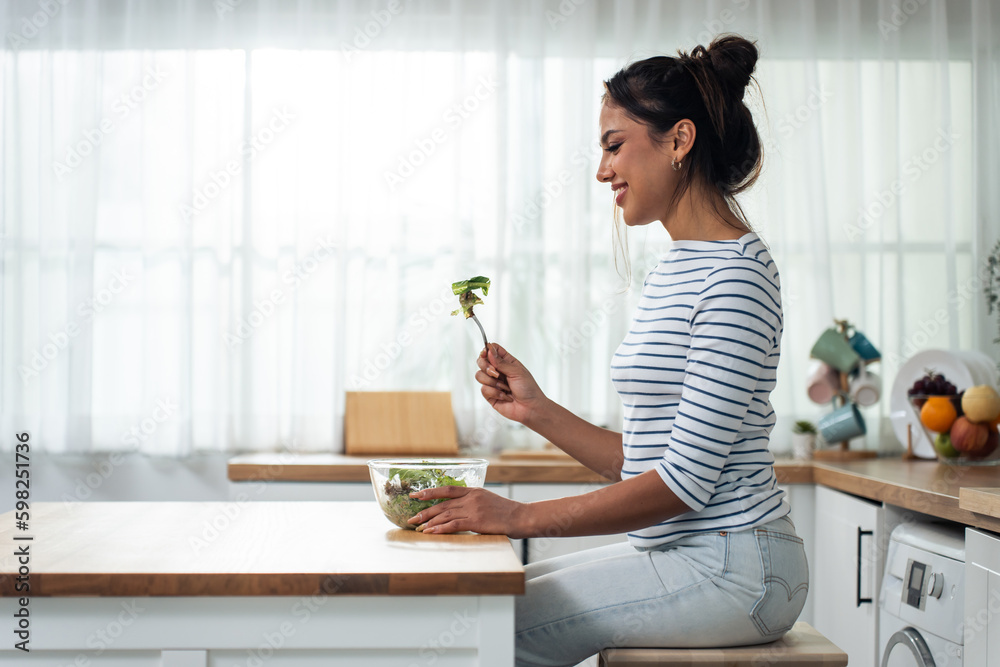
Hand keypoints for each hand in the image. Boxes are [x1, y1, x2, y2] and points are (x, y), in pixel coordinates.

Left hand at [406, 486, 527, 537]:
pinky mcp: (476, 521)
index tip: (415, 495)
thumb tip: (455, 509)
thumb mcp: (487, 500)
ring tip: (418, 528)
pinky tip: (431, 532)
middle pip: (442, 504)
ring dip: (429, 522)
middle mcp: (471, 498)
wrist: (520, 517)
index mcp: (473, 491)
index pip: (446, 489)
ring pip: (445, 514)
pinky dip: (440, 529)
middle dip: (425, 511)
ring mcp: (473, 509)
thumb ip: (471, 502)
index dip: (429, 492)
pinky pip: (453, 525)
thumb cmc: (505, 512)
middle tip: (411, 518)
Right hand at [476, 343, 545, 424]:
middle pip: (481, 361)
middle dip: (486, 367)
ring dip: (493, 382)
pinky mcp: (490, 394)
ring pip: (479, 375)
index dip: (487, 350)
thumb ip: (501, 362)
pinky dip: (495, 393)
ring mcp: (493, 382)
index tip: (485, 353)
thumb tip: (489, 350)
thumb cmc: (528, 389)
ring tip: (506, 388)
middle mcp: (498, 371)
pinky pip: (483, 389)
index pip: (492, 350)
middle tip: (497, 374)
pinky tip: (505, 396)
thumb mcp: (516, 372)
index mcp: (506, 362)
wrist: (530, 408)